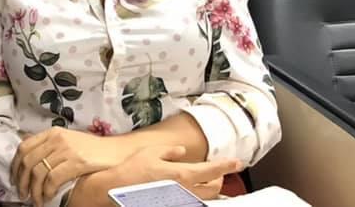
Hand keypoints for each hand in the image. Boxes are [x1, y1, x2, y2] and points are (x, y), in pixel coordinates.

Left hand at [11, 127, 131, 206]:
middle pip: (28, 160)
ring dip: (34, 190)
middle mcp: (57, 138)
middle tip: (23, 195)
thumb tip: (28, 157)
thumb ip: (49, 147)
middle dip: (22, 181)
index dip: (15, 166)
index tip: (15, 180)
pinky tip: (48, 197)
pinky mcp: (76, 161)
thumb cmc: (92, 150)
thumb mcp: (67, 142)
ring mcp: (66, 149)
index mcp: (52, 133)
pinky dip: (47, 191)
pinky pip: (53, 178)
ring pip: (38, 172)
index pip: (24, 147)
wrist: (116, 152)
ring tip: (36, 200)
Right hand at [69, 145, 240, 206]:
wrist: (117, 190)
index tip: (237, 162)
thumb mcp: (152, 152)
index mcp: (182, 174)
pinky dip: (196, 196)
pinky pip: (191, 202)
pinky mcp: (172, 205)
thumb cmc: (133, 170)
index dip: (227, 165)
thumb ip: (170, 152)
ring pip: (205, 199)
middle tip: (217, 171)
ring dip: (210, 190)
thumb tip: (181, 151)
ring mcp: (179, 201)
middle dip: (220, 178)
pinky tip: (191, 191)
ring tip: (208, 182)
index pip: (212, 170)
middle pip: (214, 188)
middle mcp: (185, 190)